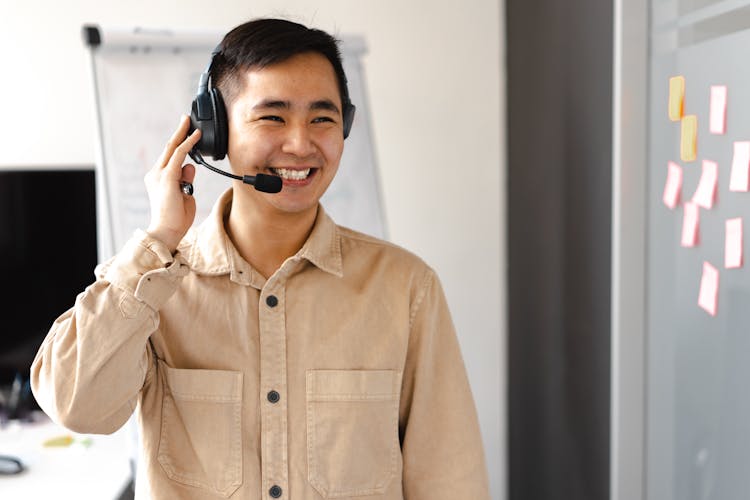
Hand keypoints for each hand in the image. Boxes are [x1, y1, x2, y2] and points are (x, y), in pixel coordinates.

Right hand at [145, 115, 200, 251]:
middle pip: (169, 147)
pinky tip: (195, 136)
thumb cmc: (176, 217)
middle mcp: (156, 174)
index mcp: (159, 178)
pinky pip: (180, 155)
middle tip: (186, 118)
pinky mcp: (167, 177)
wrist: (168, 230)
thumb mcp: (185, 194)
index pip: (169, 156)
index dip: (178, 142)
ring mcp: (160, 174)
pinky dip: (188, 144)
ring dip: (185, 135)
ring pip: (174, 149)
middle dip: (179, 131)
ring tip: (193, 125)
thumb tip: (191, 166)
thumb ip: (186, 179)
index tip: (186, 131)